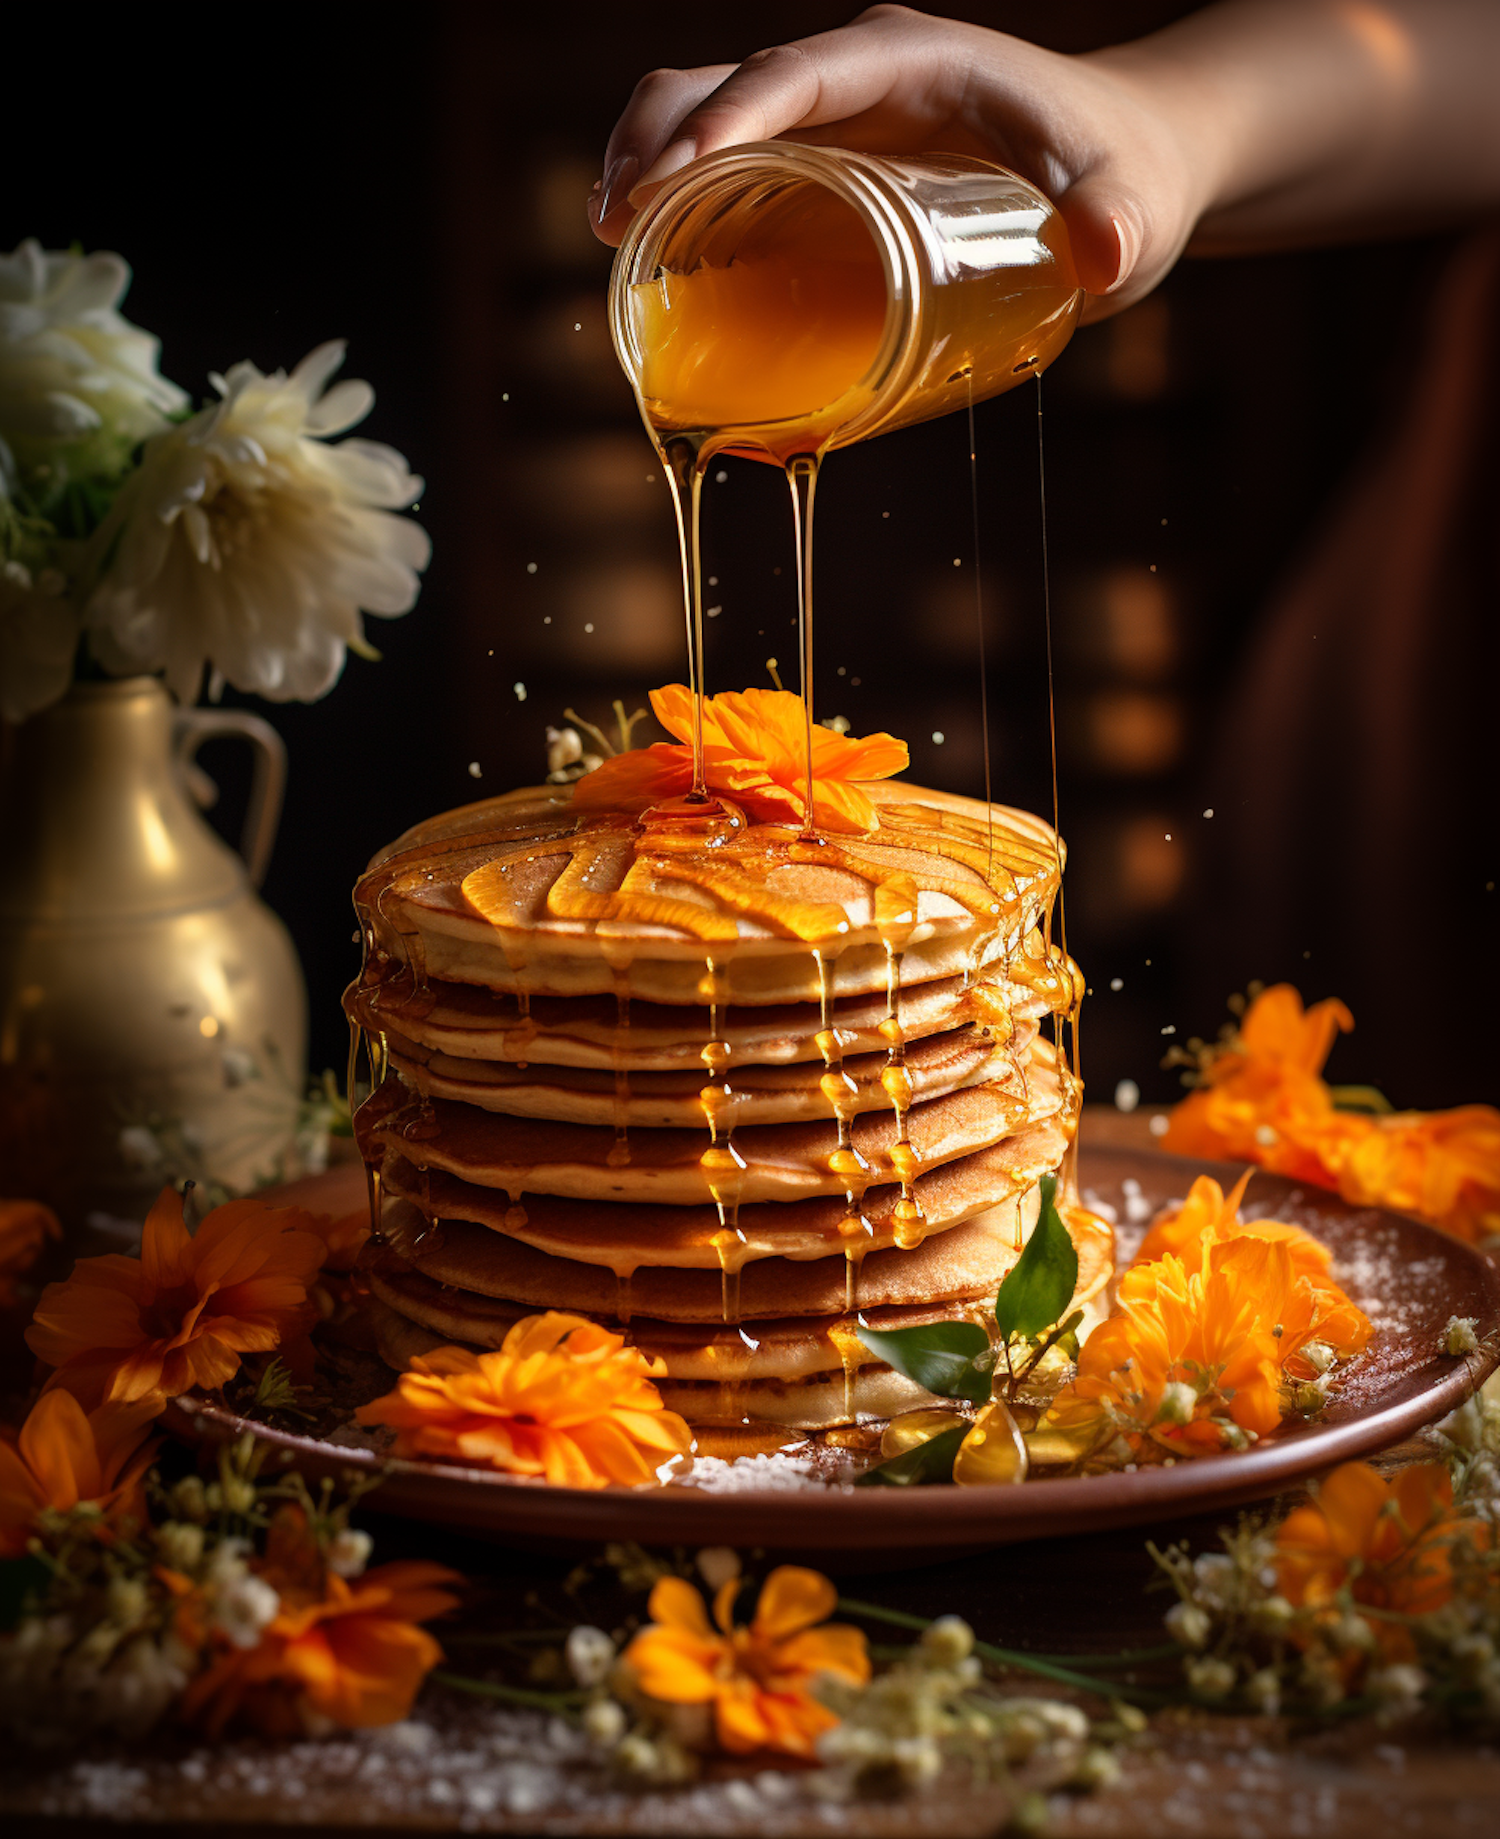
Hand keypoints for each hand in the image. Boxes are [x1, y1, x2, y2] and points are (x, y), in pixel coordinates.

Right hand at [588, 6, 1217, 319]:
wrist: (1127, 164)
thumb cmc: (1124, 174)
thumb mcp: (1131, 203)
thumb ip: (1120, 224)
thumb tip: (1102, 254)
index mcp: (915, 59)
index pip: (798, 69)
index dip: (732, 115)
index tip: (677, 179)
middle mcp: (860, 75)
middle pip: (723, 80)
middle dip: (656, 140)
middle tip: (615, 228)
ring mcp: (835, 117)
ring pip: (708, 112)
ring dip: (646, 164)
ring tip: (610, 244)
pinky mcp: (824, 163)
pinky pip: (730, 162)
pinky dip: (678, 199)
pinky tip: (650, 261)